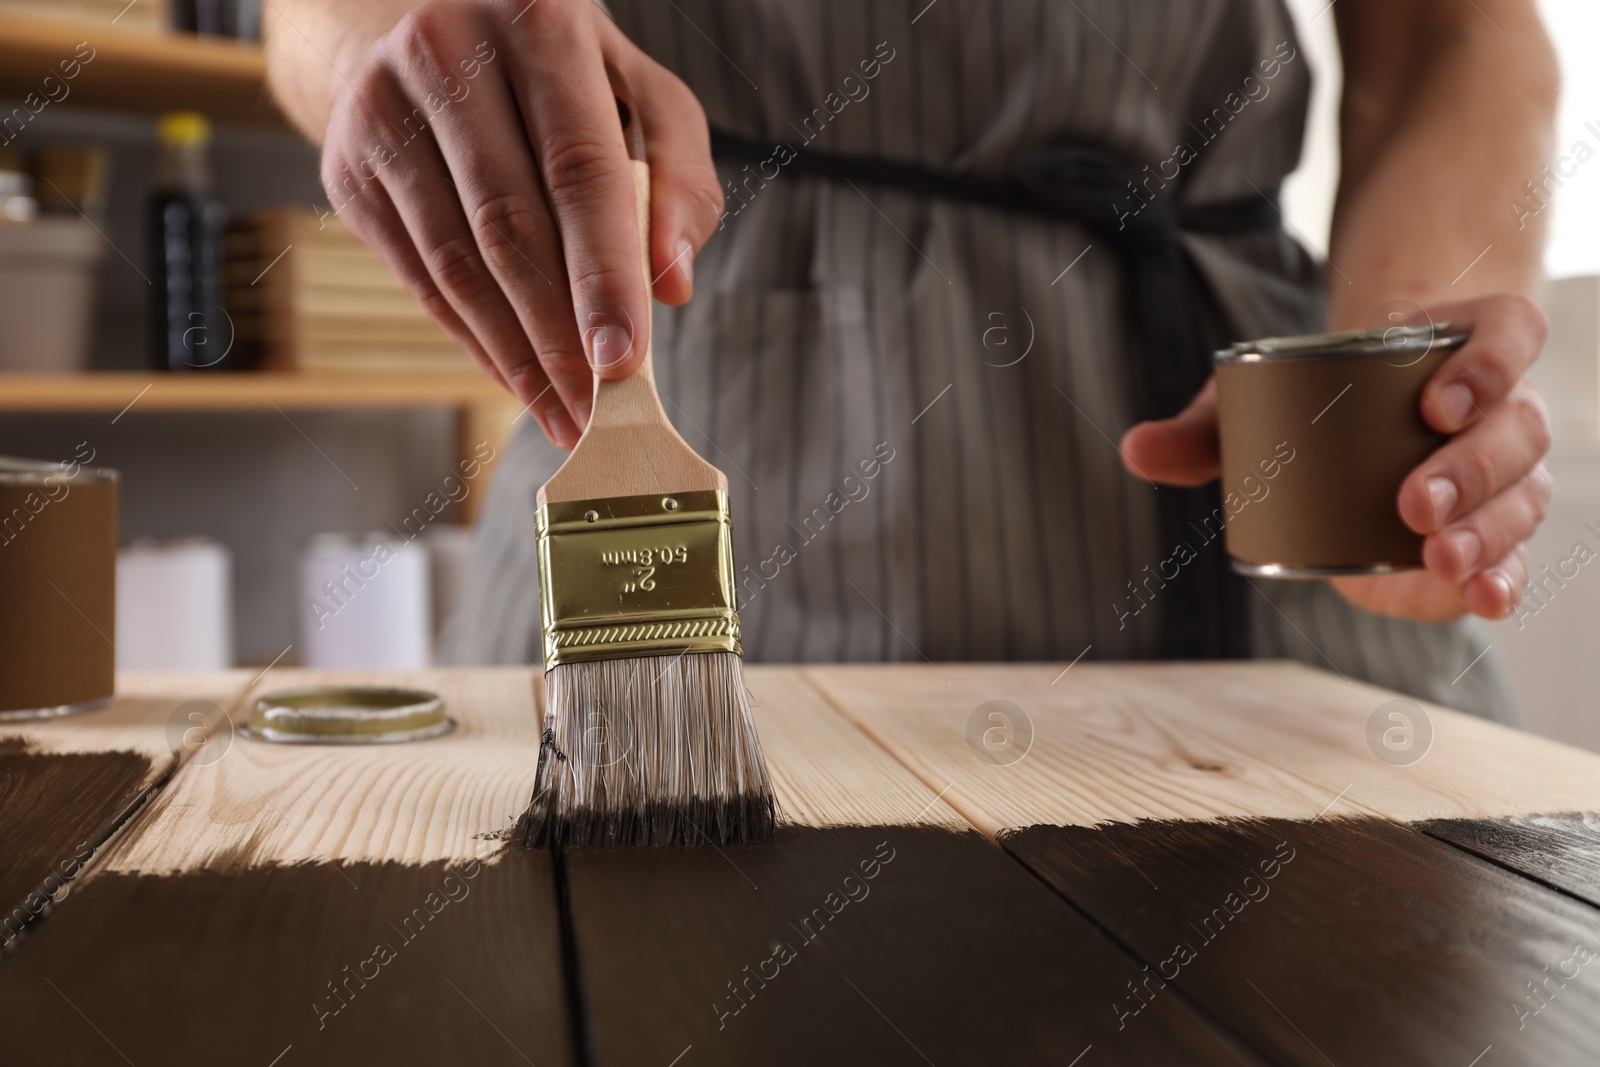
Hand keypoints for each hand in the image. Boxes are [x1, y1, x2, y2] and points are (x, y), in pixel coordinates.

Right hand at [316, 0, 722, 447]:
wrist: (432, 33)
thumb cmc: (564, 78)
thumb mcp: (643, 97)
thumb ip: (680, 177)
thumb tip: (671, 283)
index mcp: (534, 18)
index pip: (578, 168)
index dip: (602, 272)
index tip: (623, 356)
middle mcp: (444, 51)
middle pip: (509, 224)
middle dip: (557, 333)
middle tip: (595, 408)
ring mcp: (381, 110)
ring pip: (455, 260)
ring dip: (513, 353)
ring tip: (561, 412)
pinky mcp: (346, 167)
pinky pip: (418, 275)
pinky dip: (473, 338)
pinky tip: (516, 378)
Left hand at [1118, 295, 1551, 622]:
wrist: (1349, 435)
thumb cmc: (1314, 401)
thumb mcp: (1257, 400)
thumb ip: (1202, 428)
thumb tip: (1134, 451)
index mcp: (1463, 345)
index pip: (1507, 335)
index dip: (1487, 365)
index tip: (1436, 405)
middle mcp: (1503, 407)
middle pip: (1516, 430)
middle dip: (1471, 470)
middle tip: (1414, 502)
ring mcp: (1507, 474)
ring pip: (1522, 496)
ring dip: (1486, 530)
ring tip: (1437, 556)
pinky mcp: (1493, 535)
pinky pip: (1516, 554)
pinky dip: (1504, 577)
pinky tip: (1482, 597)